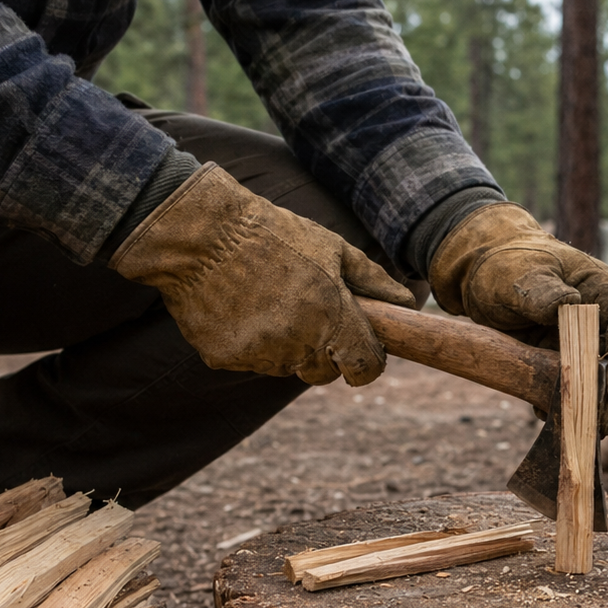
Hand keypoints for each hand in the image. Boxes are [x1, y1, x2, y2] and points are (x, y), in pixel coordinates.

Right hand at [110, 163, 415, 385]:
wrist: (200, 234)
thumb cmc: (272, 234)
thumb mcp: (332, 248)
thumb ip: (373, 281)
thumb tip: (408, 302)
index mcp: (332, 318)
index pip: (365, 368)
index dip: (367, 363)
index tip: (360, 353)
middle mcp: (298, 344)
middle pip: (324, 373)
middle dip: (324, 353)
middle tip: (308, 313)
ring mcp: (259, 355)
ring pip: (286, 367)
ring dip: (287, 346)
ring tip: (270, 301)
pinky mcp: (225, 359)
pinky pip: (250, 361)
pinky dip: (251, 343)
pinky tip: (241, 307)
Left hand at [429, 203, 607, 434]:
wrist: (475, 273)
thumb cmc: (504, 264)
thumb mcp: (520, 274)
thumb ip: (542, 291)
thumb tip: (568, 304)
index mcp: (598, 288)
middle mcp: (595, 316)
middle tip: (604, 425)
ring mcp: (577, 338)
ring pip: (594, 375)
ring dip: (592, 404)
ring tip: (588, 433)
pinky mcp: (556, 356)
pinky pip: (566, 382)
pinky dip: (563, 402)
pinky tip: (555, 421)